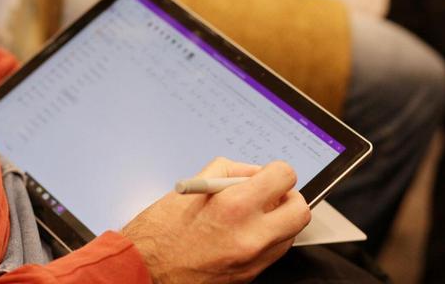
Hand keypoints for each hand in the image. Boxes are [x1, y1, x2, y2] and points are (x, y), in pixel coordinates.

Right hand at [121, 158, 310, 283]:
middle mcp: (251, 236)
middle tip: (269, 194)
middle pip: (300, 210)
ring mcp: (253, 261)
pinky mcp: (250, 276)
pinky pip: (274, 252)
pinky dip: (266, 238)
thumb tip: (252, 172)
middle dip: (287, 197)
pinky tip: (241, 233)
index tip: (267, 174)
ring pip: (291, 233)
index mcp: (234, 206)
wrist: (145, 271)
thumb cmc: (160, 230)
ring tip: (250, 215)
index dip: (275, 171)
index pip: (284, 177)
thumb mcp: (192, 187)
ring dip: (277, 219)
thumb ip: (228, 172)